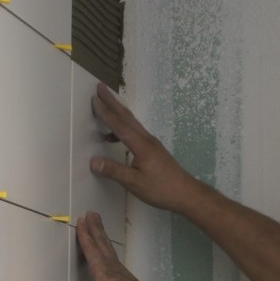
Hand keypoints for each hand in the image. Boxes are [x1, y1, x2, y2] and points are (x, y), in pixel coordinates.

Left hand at [76, 212, 143, 280]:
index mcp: (119, 280)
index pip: (109, 261)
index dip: (104, 249)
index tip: (101, 240)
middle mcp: (114, 268)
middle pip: (104, 245)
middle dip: (98, 232)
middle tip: (94, 218)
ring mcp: (108, 265)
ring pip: (97, 242)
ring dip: (92, 228)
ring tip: (87, 215)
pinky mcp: (100, 265)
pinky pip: (90, 247)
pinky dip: (84, 235)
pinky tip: (80, 224)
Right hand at [89, 84, 194, 213]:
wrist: (186, 193)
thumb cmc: (161, 189)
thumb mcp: (134, 183)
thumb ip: (114, 171)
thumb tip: (93, 161)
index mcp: (141, 145)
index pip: (119, 125)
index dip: (105, 112)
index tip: (94, 99)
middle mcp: (147, 139)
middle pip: (126, 116)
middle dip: (112, 102)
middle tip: (100, 87)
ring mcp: (152, 143)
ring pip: (132, 123)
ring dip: (118, 112)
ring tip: (105, 106)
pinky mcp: (154, 149)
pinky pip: (135, 132)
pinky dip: (123, 129)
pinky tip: (115, 138)